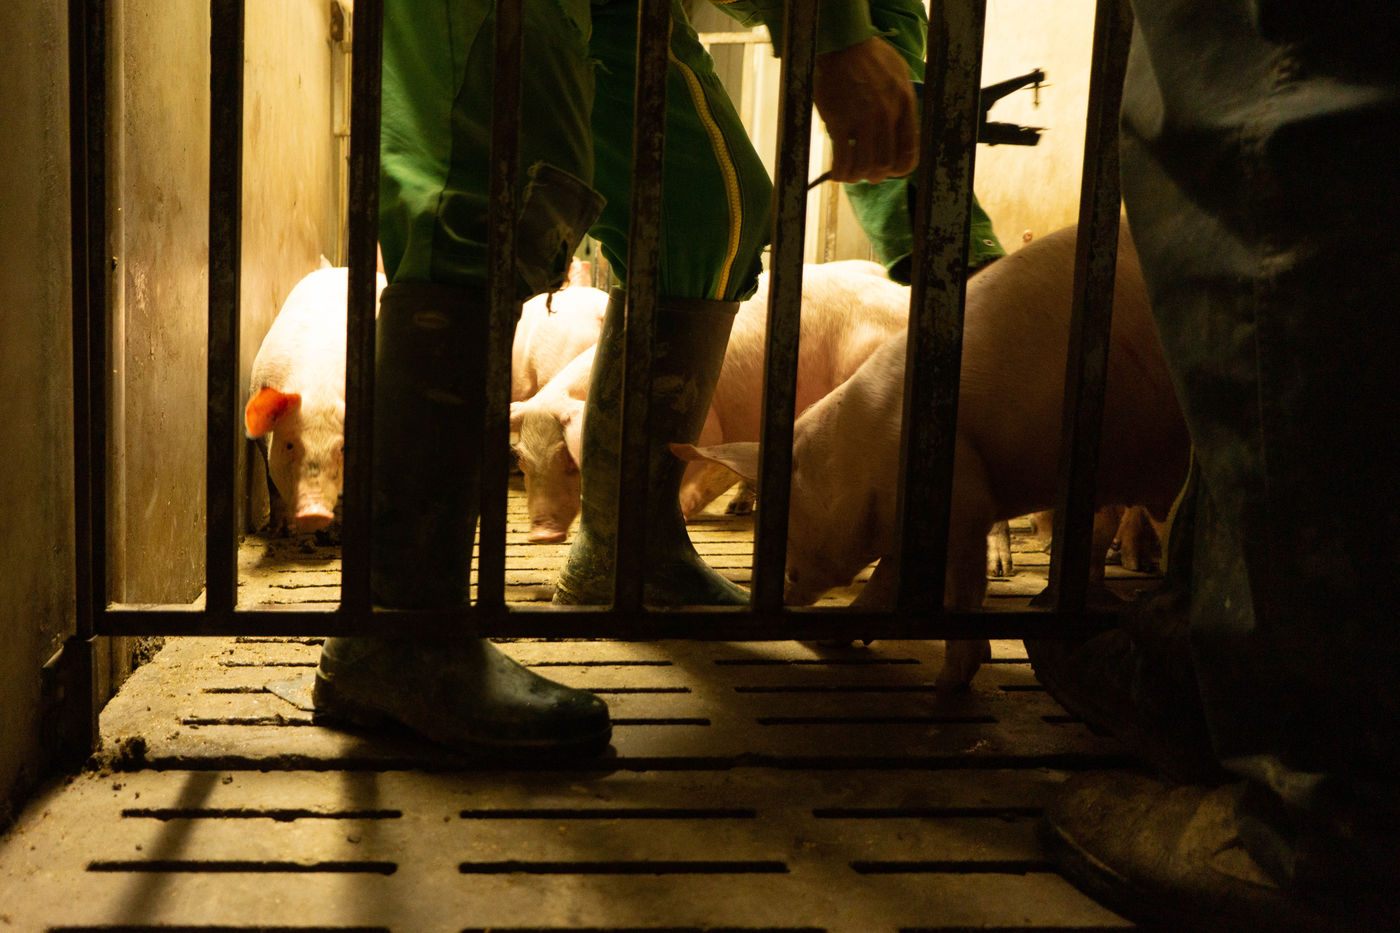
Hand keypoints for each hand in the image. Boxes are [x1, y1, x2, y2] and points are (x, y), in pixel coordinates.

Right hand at [812, 37, 917, 183]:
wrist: (843, 44)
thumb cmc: (871, 57)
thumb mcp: (900, 75)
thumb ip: (904, 103)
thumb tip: (903, 129)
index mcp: (905, 105)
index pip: (909, 153)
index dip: (899, 170)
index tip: (889, 170)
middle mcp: (887, 115)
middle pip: (886, 164)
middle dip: (876, 175)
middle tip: (866, 172)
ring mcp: (863, 119)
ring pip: (865, 166)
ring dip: (857, 176)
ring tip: (850, 174)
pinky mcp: (840, 121)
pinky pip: (843, 159)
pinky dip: (840, 172)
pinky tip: (836, 174)